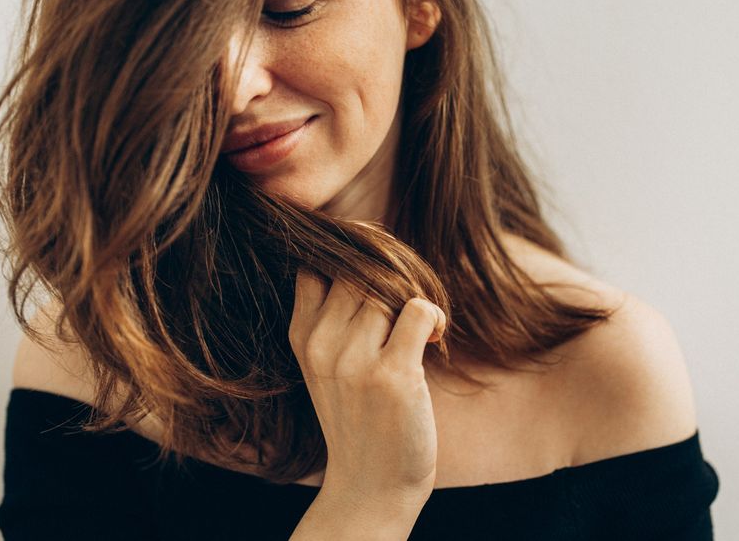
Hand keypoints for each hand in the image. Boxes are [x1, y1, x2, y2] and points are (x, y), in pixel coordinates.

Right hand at [289, 270, 445, 507]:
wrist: (371, 485)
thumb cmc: (360, 416)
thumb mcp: (327, 364)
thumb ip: (336, 315)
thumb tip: (370, 254)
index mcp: (303, 337)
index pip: (317, 266)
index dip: (351, 256)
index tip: (377, 270)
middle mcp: (322, 345)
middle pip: (360, 272)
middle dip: (391, 279)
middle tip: (409, 305)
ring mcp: (355, 361)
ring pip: (390, 288)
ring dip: (415, 299)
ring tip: (422, 328)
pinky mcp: (392, 375)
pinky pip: (418, 310)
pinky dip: (434, 315)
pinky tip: (435, 339)